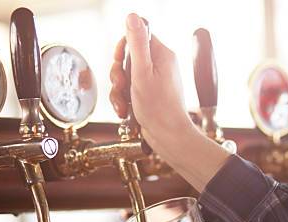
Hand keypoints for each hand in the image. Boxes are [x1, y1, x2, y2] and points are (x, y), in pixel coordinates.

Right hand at [110, 13, 192, 140]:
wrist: (168, 138)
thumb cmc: (159, 109)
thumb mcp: (142, 72)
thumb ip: (137, 44)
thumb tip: (133, 16)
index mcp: (163, 56)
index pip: (138, 36)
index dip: (123, 48)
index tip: (119, 61)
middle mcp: (161, 66)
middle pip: (129, 57)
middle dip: (118, 73)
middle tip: (120, 85)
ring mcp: (155, 82)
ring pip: (126, 76)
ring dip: (118, 91)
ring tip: (123, 103)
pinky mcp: (149, 96)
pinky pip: (130, 91)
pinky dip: (123, 100)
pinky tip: (125, 111)